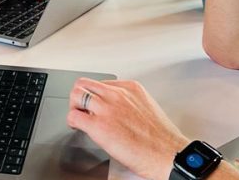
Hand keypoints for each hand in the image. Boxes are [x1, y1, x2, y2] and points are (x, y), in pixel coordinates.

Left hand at [66, 78, 188, 179]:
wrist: (166, 154)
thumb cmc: (161, 138)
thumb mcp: (147, 107)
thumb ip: (129, 103)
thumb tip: (117, 110)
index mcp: (130, 88)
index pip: (101, 83)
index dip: (95, 95)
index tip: (95, 105)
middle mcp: (117, 94)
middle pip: (84, 83)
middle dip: (80, 97)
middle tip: (81, 109)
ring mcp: (107, 108)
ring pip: (76, 94)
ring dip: (74, 107)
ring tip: (79, 118)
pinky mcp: (99, 125)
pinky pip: (74, 116)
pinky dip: (72, 122)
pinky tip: (77, 128)